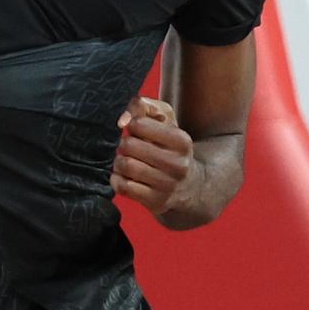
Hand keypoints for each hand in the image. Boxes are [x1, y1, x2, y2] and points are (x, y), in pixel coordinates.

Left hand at [111, 96, 194, 214]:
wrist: (191, 187)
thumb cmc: (170, 147)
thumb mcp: (165, 121)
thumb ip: (143, 106)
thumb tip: (122, 121)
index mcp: (181, 141)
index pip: (138, 124)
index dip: (132, 125)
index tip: (137, 131)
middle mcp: (177, 164)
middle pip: (128, 145)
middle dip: (124, 144)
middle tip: (130, 148)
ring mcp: (167, 186)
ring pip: (124, 165)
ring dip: (119, 162)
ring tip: (128, 161)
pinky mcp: (155, 202)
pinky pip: (122, 186)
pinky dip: (117, 179)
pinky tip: (126, 177)